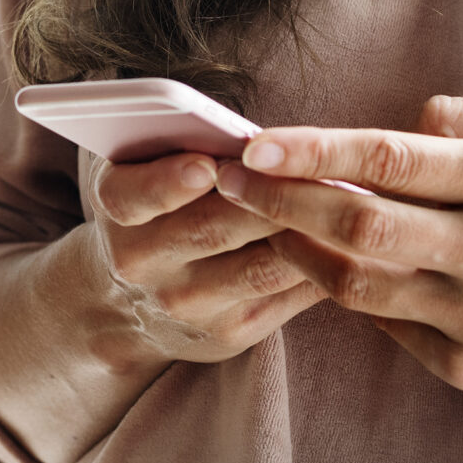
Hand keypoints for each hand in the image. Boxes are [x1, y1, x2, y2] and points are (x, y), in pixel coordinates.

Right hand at [72, 150, 327, 373]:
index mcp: (116, 209)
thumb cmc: (151, 207)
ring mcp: (187, 305)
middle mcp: (142, 262)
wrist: (128, 305)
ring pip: (260, 266)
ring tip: (346, 198)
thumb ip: (171, 139)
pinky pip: (285, 294)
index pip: (134, 195)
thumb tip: (247, 129)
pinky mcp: (228, 333)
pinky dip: (320, 265)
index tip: (206, 164)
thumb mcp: (138, 167)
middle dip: (268, 197)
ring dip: (306, 232)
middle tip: (314, 165)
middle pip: (212, 228)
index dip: (169, 182)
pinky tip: (344, 239)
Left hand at [214, 96, 462, 411]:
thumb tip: (402, 117)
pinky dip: (342, 290)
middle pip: (356, 222)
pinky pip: (384, 323)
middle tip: (229, 179)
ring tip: (258, 218)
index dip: (311, 150)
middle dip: (280, 197)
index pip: (387, 159)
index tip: (253, 142)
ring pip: (357, 280)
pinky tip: (315, 262)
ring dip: (295, 246)